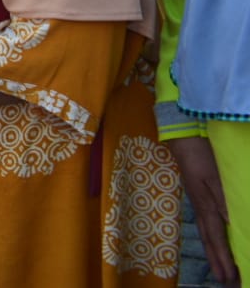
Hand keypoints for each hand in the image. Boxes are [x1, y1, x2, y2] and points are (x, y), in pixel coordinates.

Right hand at [168, 137, 238, 284]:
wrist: (182, 138)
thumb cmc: (200, 155)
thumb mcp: (214, 176)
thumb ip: (222, 199)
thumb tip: (231, 223)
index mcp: (206, 204)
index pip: (216, 237)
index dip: (223, 257)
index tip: (230, 277)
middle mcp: (201, 207)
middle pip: (209, 240)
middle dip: (217, 261)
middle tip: (226, 281)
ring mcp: (197, 201)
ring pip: (206, 233)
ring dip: (213, 252)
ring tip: (219, 268)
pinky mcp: (198, 195)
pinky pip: (205, 223)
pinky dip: (210, 237)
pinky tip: (213, 239)